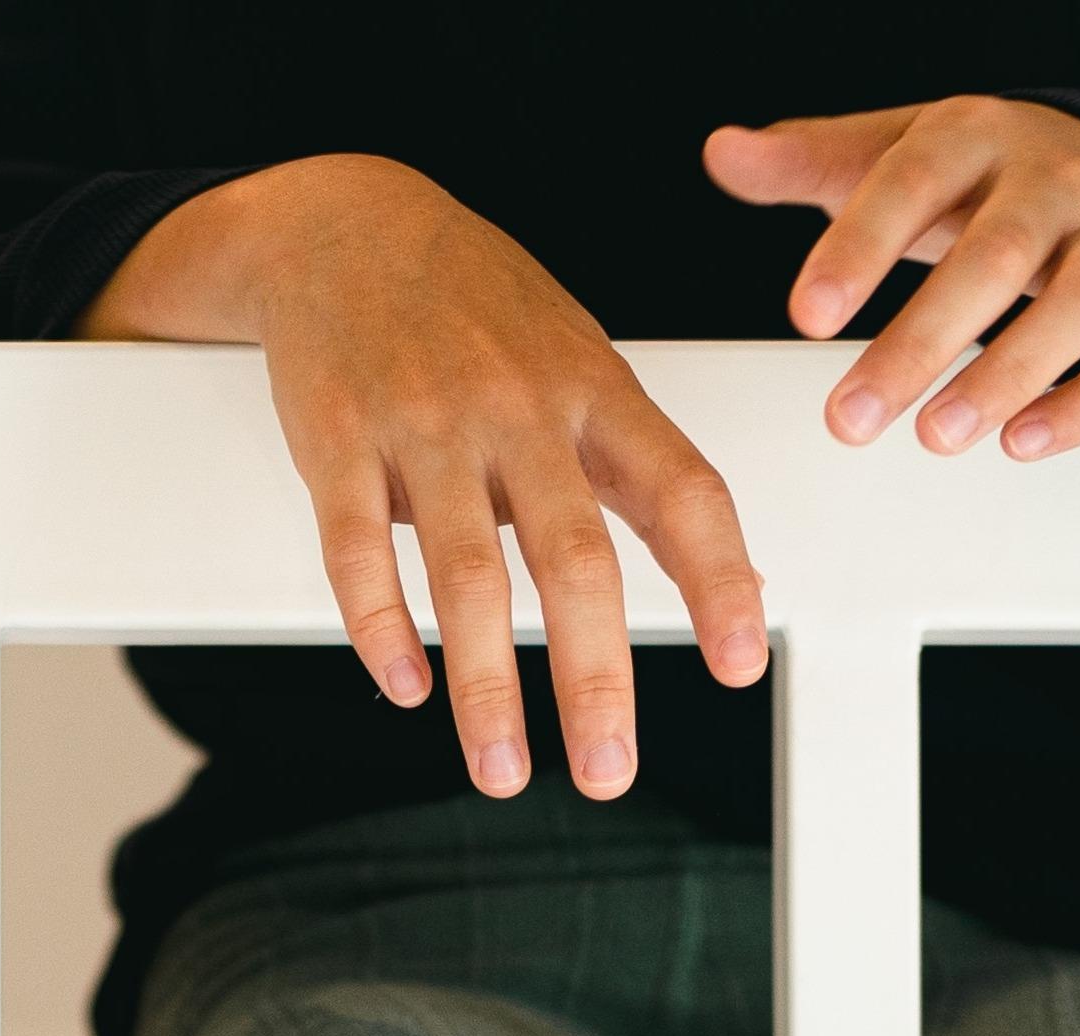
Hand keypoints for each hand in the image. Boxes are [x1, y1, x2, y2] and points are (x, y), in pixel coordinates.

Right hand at [85, 157, 767, 803]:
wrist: (343, 221)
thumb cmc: (472, 305)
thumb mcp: (573, 356)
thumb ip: (629, 460)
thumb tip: (725, 576)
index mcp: (592, 387)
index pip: (680, 488)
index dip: (719, 579)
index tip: (742, 663)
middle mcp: (517, 406)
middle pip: (574, 557)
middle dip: (595, 677)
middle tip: (609, 771)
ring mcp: (425, 423)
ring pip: (466, 575)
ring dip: (485, 688)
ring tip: (502, 770)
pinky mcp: (337, 440)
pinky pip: (360, 552)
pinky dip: (383, 629)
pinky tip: (405, 687)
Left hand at [704, 100, 1079, 460]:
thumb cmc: (984, 180)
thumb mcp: (894, 155)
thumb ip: (810, 164)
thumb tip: (724, 152)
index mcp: (979, 135)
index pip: (915, 180)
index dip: (861, 247)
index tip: (807, 315)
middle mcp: (1057, 181)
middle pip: (994, 257)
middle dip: (919, 343)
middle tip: (850, 419)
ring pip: (1078, 306)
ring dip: (1006, 377)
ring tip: (936, 439)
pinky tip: (1024, 443)